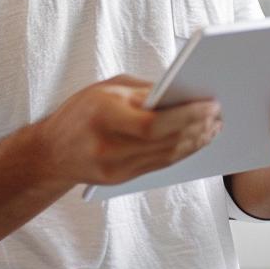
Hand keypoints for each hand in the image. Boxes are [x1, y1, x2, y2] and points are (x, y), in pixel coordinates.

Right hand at [38, 75, 222, 186]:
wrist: (49, 153)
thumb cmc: (79, 112)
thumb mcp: (106, 89)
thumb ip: (143, 91)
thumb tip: (182, 92)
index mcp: (102, 115)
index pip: (153, 122)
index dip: (186, 115)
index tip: (211, 104)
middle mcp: (108, 146)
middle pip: (165, 141)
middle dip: (197, 127)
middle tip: (219, 114)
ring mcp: (115, 168)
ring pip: (167, 156)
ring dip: (195, 142)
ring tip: (214, 127)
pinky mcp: (122, 179)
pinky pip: (160, 165)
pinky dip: (181, 152)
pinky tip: (196, 141)